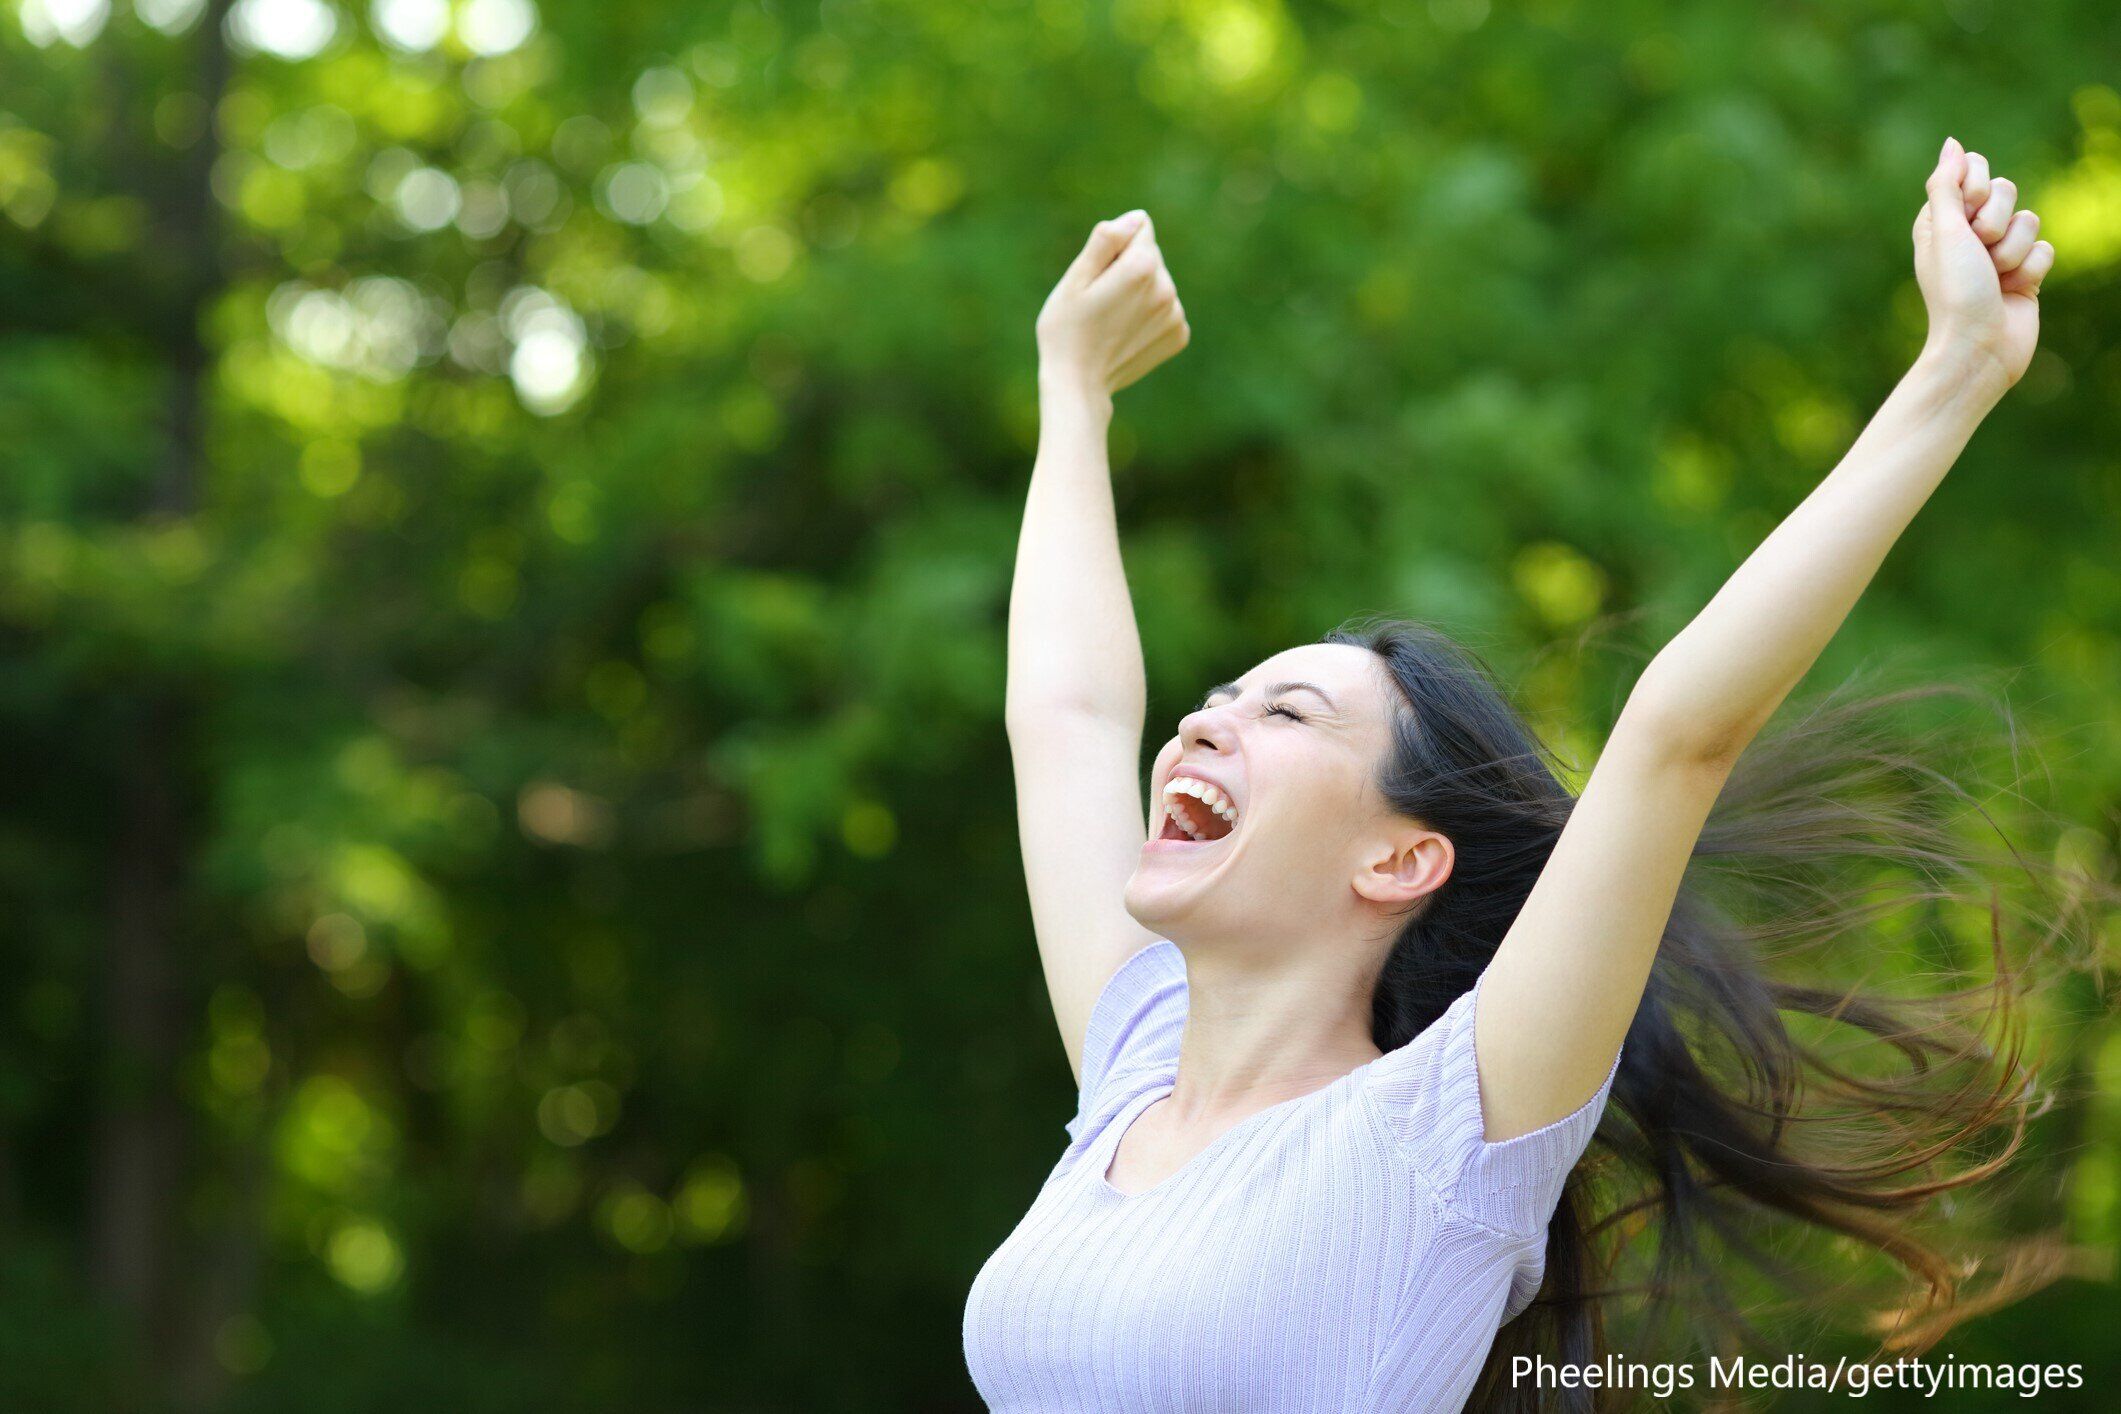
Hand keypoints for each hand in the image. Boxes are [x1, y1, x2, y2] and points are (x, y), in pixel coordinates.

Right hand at [1036, 210, 1189, 395]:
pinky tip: (1127, 333)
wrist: (1079, 384)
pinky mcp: (1179, 335)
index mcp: (1141, 267)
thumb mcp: (1075, 278)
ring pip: (1159, 283)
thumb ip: (1107, 240)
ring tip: (1113, 319)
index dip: (1113, 247)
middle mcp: (1166, 288)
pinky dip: (1149, 316)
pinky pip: (1166, 308)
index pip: (1139, 227)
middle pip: (1151, 255)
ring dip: (1139, 293)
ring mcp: (1175, 314)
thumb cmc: (1067, 329)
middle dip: (1129, 268)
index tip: (1098, 274)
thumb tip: (1138, 219)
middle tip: (1101, 300)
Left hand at [1913, 136, 2054, 392]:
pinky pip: (2045, 247)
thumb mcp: (1944, 231)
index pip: (1973, 170)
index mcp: (1942, 220)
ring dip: (2013, 251)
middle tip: (1980, 252)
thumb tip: (1953, 144)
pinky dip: (2032, 269)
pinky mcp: (2026, 272)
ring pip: (2029, 219)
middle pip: (2006, 190)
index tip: (1968, 214)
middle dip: (1997, 221)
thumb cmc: (1955, 291)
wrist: (1979, 346)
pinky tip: (2014, 291)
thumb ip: (1947, 185)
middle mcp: (1970, 233)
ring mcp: (1999, 252)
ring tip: (1995, 278)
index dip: (1977, 187)